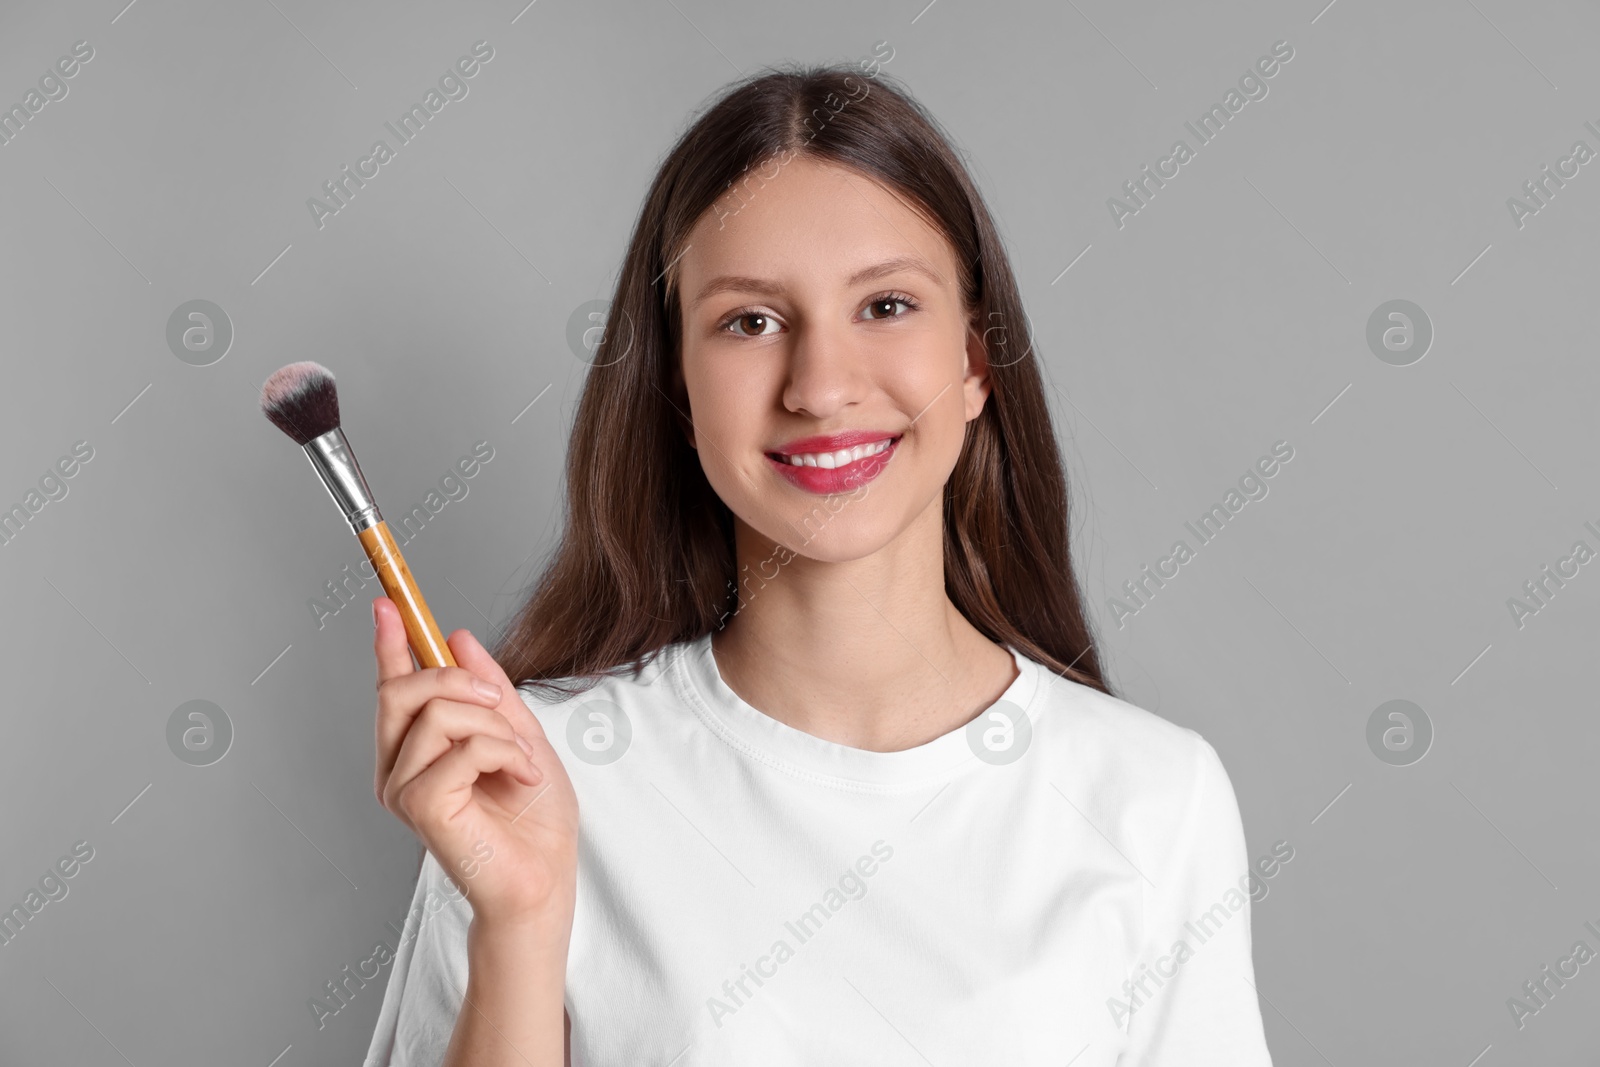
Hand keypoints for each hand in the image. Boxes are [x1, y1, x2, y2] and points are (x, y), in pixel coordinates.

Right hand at [372, 596, 577, 929]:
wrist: (545, 879)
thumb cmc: (533, 822)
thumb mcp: (519, 734)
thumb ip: (488, 689)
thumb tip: (458, 637)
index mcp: (416, 751)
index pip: (393, 686)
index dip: (390, 641)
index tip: (388, 601)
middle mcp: (398, 769)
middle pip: (403, 690)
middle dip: (457, 679)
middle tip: (498, 702)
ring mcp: (404, 790)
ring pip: (439, 713)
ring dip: (496, 727)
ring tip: (520, 761)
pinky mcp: (420, 808)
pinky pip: (460, 748)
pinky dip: (503, 753)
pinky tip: (520, 778)